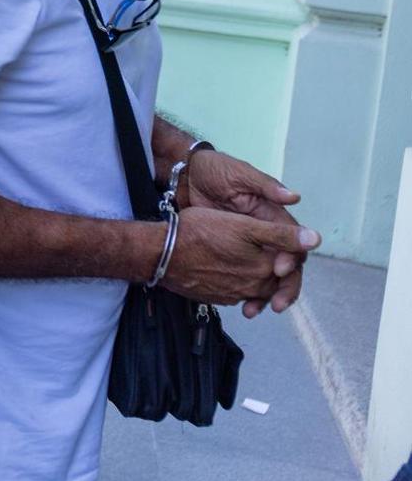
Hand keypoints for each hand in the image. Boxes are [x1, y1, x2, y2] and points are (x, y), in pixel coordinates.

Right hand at [162, 206, 319, 307]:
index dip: (292, 252)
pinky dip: (238, 285)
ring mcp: (233, 295)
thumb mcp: (244, 226)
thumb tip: (315, 239)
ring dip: (259, 282)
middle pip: (275, 280)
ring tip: (251, 267)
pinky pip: (236, 293)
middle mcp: (253, 287)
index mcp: (265, 269)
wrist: (161, 254)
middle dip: (278, 270)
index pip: (292, 265)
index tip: (285, 241)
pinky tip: (230, 273)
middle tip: (271, 256)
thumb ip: (281, 235)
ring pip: (256, 288)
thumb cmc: (201, 233)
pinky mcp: (216, 297)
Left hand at [177, 149, 308, 315]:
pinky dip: (245, 291)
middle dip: (285, 285)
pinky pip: (244, 276)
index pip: (292, 241)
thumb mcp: (240, 175)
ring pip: (264, 275)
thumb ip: (265, 187)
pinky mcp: (229, 250)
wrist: (186, 174)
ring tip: (255, 310)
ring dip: (265, 294)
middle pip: (284, 264)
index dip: (291, 257)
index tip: (280, 269)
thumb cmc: (216, 170)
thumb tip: (294, 197)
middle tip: (278, 304)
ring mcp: (246, 243)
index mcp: (271, 214)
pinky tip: (240, 305)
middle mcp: (263, 231)